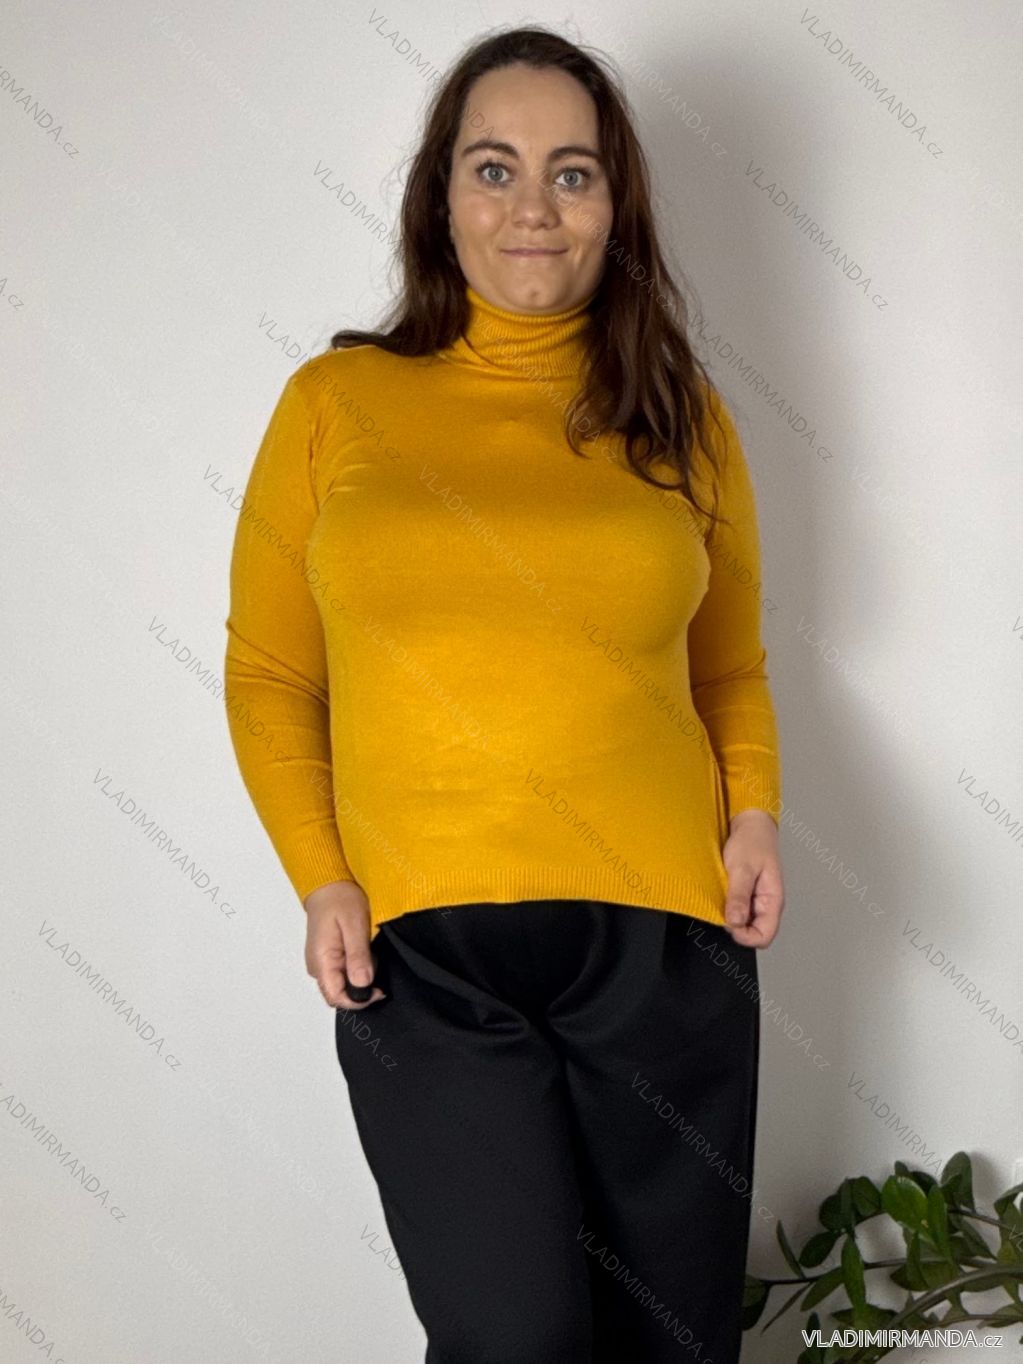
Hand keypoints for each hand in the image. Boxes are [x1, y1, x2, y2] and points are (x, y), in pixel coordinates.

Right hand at [303, 880, 387, 1009]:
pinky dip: (356, 966)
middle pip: (339, 994)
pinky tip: (361, 950)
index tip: (378, 990)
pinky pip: (342, 972)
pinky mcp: (326, 958)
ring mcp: (320, 962)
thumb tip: (363, 983)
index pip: (336, 998)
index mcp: (321, 961)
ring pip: (342, 984)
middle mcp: (317, 966)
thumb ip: (358, 956)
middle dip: (361, 987)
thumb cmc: (340, 900)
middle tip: (374, 964)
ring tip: (368, 951)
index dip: (359, 1000)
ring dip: (359, 975)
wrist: (328, 885)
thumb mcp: (355, 926)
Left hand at [721, 809, 783, 948]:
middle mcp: (767, 905)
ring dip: (730, 917)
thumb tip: (735, 922)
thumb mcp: (742, 868)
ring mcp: (756, 901)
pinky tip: (721, 895)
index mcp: (773, 900)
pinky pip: (737, 911)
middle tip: (722, 908)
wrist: (750, 825)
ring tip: (722, 897)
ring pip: (744, 924)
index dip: (745, 937)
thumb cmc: (752, 842)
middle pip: (753, 933)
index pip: (764, 936)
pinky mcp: (746, 896)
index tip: (729, 924)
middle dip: (736, 927)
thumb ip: (739, 896)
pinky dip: (727, 908)